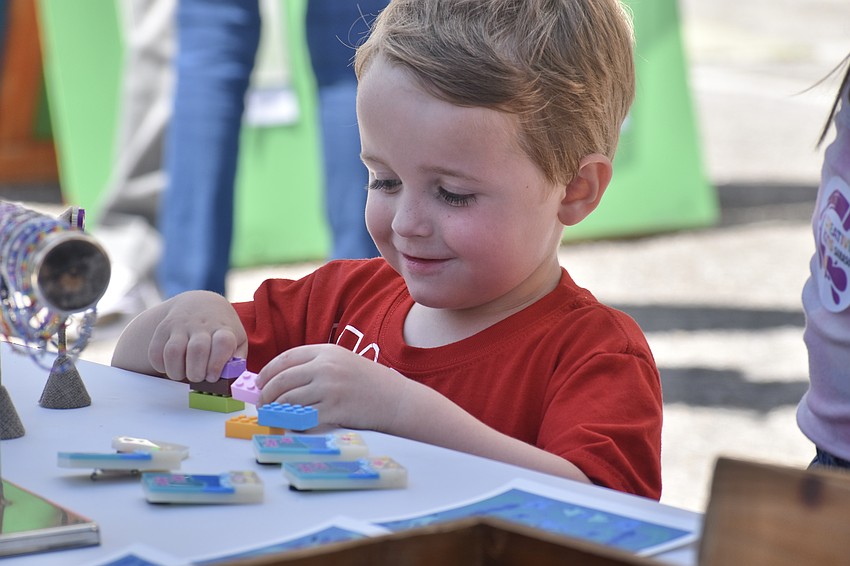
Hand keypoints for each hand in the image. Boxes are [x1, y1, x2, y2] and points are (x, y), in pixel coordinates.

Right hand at [147, 291, 247, 382]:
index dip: (217, 363)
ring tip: (182, 374)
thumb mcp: (237, 340)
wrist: (199, 304)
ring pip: (173, 351)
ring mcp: (180, 325)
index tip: (213, 376)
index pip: (223, 342)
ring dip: (176, 371)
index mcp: (223, 329)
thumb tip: (231, 377)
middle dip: (196, 372)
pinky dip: (160, 365)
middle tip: (198, 377)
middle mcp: (201, 325)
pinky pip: (155, 351)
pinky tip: (169, 367)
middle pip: (197, 350)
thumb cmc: (220, 330)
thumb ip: (237, 360)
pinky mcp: (162, 329)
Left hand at [255, 344, 405, 430]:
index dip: (267, 372)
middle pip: (282, 380)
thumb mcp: (342, 361)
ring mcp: (330, 389)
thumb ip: (314, 365)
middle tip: (262, 404)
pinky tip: (290, 426)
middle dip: (266, 394)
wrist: (395, 399)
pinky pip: (303, 419)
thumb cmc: (368, 382)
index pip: (285, 359)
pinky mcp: (335, 410)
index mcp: (326, 352)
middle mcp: (326, 367)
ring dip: (276, 411)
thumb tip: (280, 380)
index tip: (259, 383)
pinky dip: (292, 424)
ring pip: (289, 401)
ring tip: (273, 416)